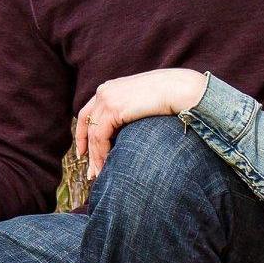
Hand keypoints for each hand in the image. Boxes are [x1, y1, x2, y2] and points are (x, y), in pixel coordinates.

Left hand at [75, 69, 206, 179]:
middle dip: (87, 150)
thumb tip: (124, 130)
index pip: (88, 113)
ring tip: (98, 175)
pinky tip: (105, 166)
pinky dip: (101, 153)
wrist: (180, 89)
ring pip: (93, 134)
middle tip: (91, 171)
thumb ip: (129, 111)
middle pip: (87, 124)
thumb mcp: (142, 102)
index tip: (83, 152)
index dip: (83, 134)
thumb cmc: (170, 96)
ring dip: (95, 157)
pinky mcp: (113, 109)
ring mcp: (107, 99)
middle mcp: (104, 91)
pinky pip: (100, 136)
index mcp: (110, 87)